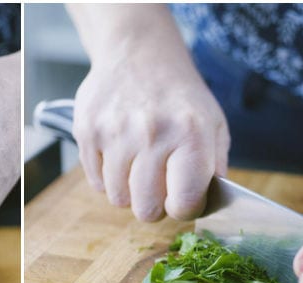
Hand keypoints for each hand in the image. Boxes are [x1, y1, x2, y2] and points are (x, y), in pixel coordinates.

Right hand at [70, 6, 228, 222]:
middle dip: (153, 204)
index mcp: (190, 133)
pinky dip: (108, 176)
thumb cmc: (178, 98)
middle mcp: (152, 132)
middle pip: (146, 210)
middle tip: (157, 184)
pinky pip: (97, 183)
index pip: (184, 203)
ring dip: (128, 190)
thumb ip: (214, 170)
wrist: (138, 52)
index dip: (183, 207)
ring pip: (118, 199)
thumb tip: (203, 206)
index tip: (181, 196)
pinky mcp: (88, 131)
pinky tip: (119, 152)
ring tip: (137, 163)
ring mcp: (116, 132)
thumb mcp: (212, 126)